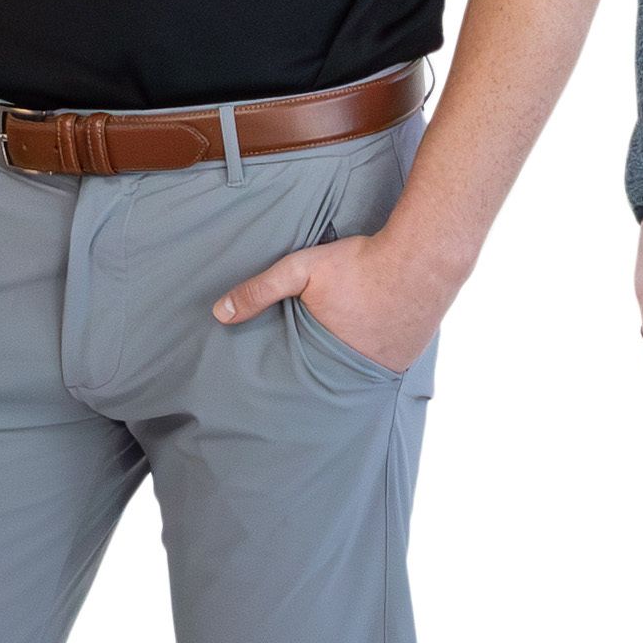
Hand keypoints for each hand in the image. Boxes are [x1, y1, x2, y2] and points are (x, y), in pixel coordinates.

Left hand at [212, 222, 457, 372]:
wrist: (423, 257)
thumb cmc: (361, 263)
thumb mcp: (302, 270)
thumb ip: (260, 291)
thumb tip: (219, 314)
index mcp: (328, 358)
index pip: (299, 380)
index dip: (289, 378)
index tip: (274, 385)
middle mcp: (359, 372)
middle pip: (329, 381)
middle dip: (317, 376)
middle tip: (304, 376)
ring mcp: (387, 368)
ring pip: (356, 375)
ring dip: (345, 369)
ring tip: (333, 359)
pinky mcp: (409, 359)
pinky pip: (381, 366)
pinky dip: (372, 358)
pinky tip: (365, 346)